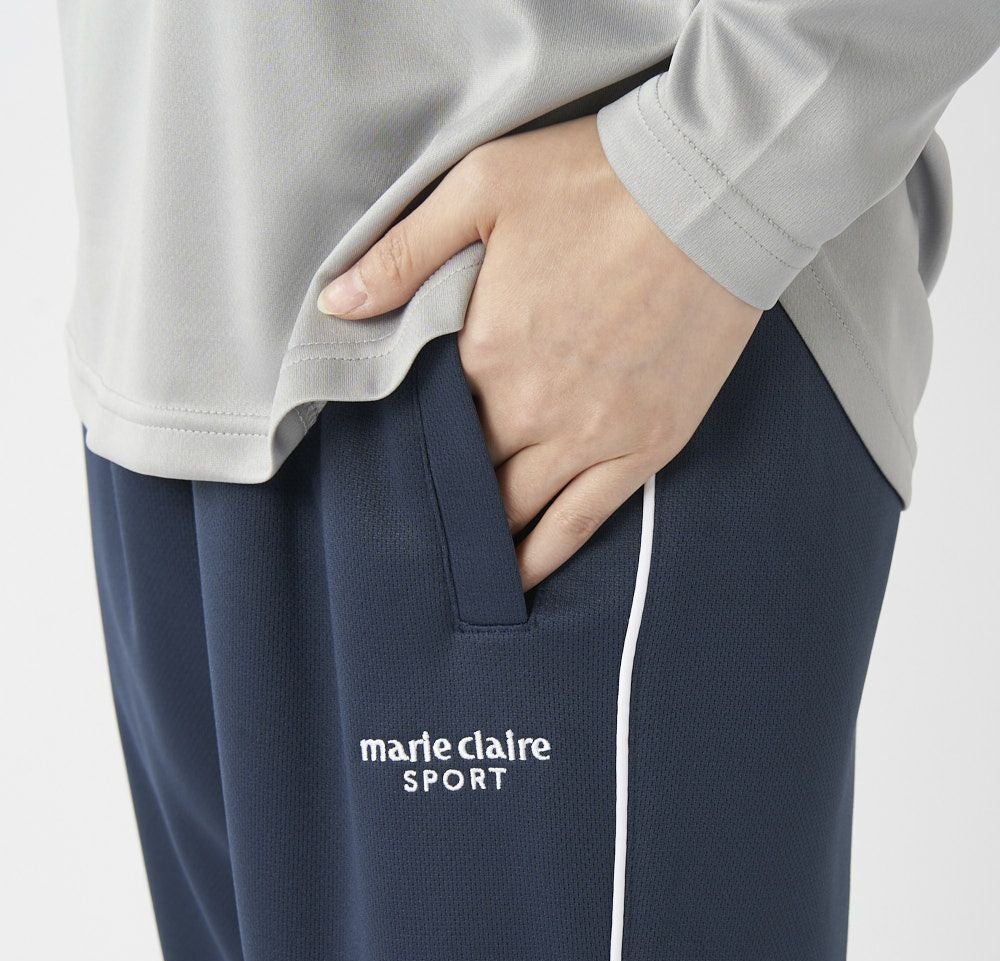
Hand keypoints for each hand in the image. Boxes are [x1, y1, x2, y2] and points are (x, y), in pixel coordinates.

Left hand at [318, 115, 762, 590]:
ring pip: (519, 511)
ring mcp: (592, 435)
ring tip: (459, 567)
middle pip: (469, 475)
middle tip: (419, 523)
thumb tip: (334, 304)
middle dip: (443, 498)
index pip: (428, 421)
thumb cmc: (599, 180)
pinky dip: (548, 556)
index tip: (396, 457)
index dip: (411, 442)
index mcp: (484, 352)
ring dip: (486, 539)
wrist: (716, 192)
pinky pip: (584, 521)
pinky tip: (523, 580)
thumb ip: (403, 253)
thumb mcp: (482, 185)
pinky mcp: (646, 446)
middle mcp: (532, 408)